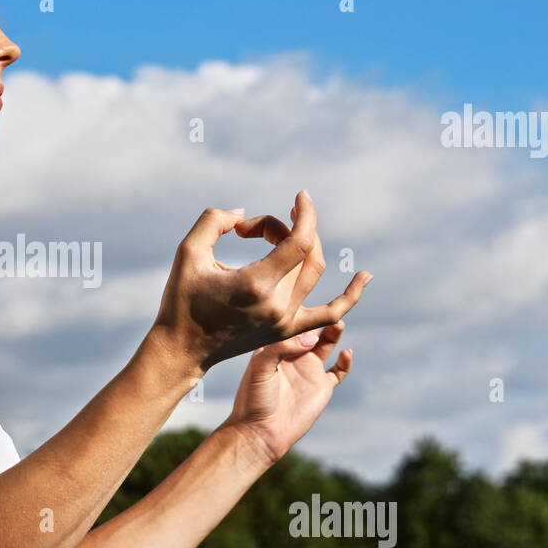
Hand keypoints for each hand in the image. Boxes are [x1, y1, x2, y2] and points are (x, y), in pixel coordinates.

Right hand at [152, 191, 371, 375]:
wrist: (182, 350)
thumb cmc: (181, 300)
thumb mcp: (188, 252)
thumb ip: (214, 221)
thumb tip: (243, 214)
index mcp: (256, 286)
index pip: (299, 242)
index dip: (305, 215)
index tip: (300, 197)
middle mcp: (277, 306)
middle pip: (305, 252)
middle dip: (285, 229)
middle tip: (253, 229)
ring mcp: (286, 322)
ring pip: (314, 273)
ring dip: (305, 245)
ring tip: (285, 232)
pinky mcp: (287, 332)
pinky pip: (329, 313)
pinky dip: (350, 296)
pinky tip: (365, 277)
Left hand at [217, 318, 354, 466]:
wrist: (261, 431)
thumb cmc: (254, 399)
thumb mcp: (260, 367)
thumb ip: (281, 347)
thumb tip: (311, 338)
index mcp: (274, 347)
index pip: (290, 323)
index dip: (300, 311)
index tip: (307, 304)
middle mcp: (293, 355)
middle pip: (311, 329)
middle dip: (321, 318)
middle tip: (328, 311)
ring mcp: (308, 370)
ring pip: (327, 344)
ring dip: (334, 332)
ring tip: (337, 323)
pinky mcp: (322, 387)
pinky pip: (339, 370)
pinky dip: (346, 361)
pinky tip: (346, 353)